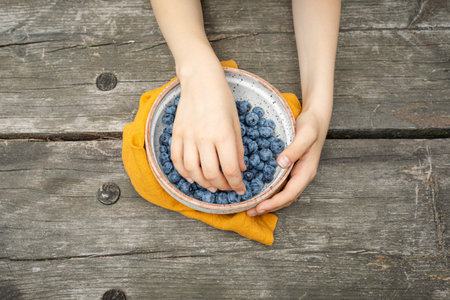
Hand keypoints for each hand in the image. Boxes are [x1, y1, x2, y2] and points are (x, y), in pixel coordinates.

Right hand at [171, 62, 245, 193]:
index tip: (240, 190)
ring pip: (192, 171)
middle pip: (211, 174)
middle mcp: (204, 138)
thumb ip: (238, 148)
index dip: (236, 184)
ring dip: (203, 183)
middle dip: (222, 186)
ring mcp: (188, 136)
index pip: (230, 169)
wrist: (200, 80)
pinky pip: (176, 159)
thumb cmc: (222, 98)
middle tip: (228, 188)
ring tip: (212, 186)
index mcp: (223, 135)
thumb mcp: (236, 122)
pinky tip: (192, 177)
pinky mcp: (176, 133)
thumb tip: (241, 169)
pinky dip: (183, 172)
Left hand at [246, 107, 328, 215]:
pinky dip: (269, 191)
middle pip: (285, 199)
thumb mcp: (305, 135)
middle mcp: (301, 176)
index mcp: (306, 172)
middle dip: (268, 207)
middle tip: (249, 212)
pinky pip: (279, 184)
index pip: (289, 194)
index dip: (273, 203)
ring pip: (282, 194)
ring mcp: (296, 173)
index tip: (258, 207)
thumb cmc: (312, 126)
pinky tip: (257, 190)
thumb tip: (282, 163)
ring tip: (251, 206)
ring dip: (267, 202)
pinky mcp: (290, 168)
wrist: (316, 118)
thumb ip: (295, 149)